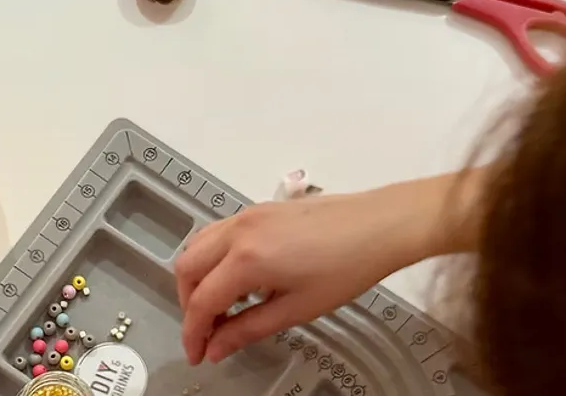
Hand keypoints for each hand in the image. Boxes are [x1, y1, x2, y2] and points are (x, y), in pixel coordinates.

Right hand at [175, 184, 445, 365]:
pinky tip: (238, 279)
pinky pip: (217, 233)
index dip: (193, 332)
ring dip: (197, 278)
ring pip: (197, 245)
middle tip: (207, 333)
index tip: (197, 355)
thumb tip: (215, 349)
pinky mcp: (256, 208)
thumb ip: (248, 329)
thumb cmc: (346, 270)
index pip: (201, 301)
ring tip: (221, 307)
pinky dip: (213, 258)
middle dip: (188, 304)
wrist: (379, 225)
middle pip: (186, 267)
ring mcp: (245, 215)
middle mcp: (237, 231)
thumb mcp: (297, 308)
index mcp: (246, 260)